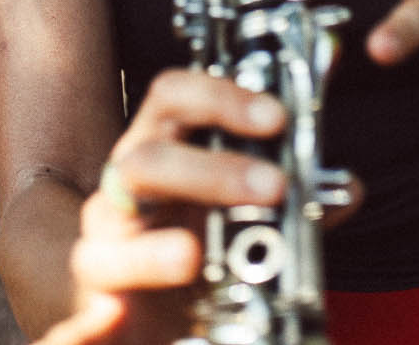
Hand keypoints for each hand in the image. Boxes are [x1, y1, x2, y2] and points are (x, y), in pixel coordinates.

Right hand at [40, 70, 289, 344]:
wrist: (122, 307)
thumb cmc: (187, 247)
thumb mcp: (232, 213)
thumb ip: (288, 199)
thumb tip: (348, 188)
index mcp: (158, 154)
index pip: (172, 98)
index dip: (220, 97)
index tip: (277, 116)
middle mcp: (121, 195)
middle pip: (145, 160)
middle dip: (210, 170)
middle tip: (274, 186)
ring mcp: (100, 253)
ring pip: (103, 241)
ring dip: (148, 252)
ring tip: (190, 257)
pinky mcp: (88, 316)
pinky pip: (71, 325)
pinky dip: (84, 326)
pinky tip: (112, 319)